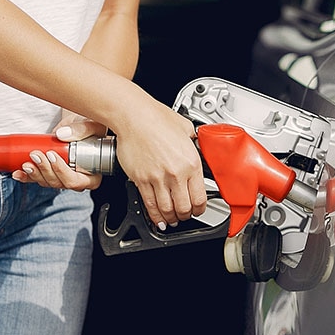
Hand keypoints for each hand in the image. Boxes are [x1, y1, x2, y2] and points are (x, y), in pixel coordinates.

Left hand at [11, 111, 103, 190]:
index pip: (76, 181)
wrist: (77, 124)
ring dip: (34, 173)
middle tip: (36, 154)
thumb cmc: (90, 126)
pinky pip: (37, 179)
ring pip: (46, 182)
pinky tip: (18, 173)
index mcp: (92, 175)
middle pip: (58, 183)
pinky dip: (26, 177)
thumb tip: (62, 135)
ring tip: (27, 161)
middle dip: (45, 170)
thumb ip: (82, 130)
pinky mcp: (49, 173)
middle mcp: (77, 179)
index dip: (62, 172)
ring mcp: (62, 177)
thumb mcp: (92, 125)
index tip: (52, 155)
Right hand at [113, 96, 205, 229]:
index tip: (198, 209)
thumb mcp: (186, 128)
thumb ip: (194, 142)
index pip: (200, 198)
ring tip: (172, 218)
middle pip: (184, 208)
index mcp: (191, 162)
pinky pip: (149, 204)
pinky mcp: (141, 179)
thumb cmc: (157, 117)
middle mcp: (176, 173)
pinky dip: (154, 215)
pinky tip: (157, 217)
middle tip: (185, 215)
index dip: (200, 209)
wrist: (134, 116)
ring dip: (171, 218)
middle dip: (186, 215)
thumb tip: (197, 147)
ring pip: (167, 209)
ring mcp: (157, 178)